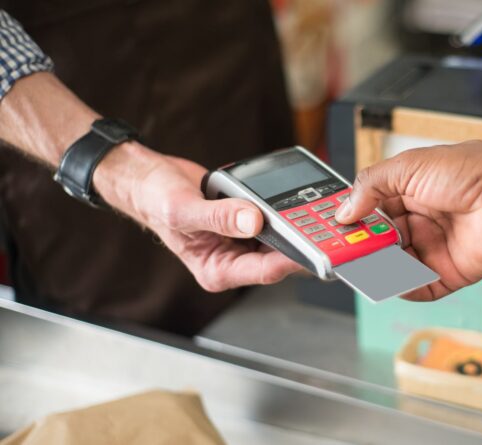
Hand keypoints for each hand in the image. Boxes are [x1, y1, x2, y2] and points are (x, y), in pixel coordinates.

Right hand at [94, 143, 302, 291]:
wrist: (152, 180)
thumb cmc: (156, 201)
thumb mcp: (184, 209)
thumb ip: (219, 217)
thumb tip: (253, 220)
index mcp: (217, 270)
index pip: (262, 271)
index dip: (289, 260)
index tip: (311, 248)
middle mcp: (233, 259)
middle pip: (277, 257)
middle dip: (299, 244)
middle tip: (325, 229)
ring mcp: (242, 241)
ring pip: (279, 238)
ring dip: (295, 227)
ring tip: (317, 215)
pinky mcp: (248, 222)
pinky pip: (272, 219)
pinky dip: (284, 211)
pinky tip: (297, 201)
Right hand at [335, 141, 481, 300]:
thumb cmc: (470, 172)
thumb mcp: (408, 167)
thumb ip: (371, 185)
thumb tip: (345, 210)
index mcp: (409, 193)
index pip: (370, 211)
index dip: (351, 221)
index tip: (331, 230)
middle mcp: (421, 221)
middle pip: (380, 242)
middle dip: (360, 248)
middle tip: (341, 254)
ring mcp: (435, 248)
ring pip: (395, 266)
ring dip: (377, 269)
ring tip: (362, 268)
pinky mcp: (450, 273)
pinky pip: (420, 288)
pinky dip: (403, 289)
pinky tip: (391, 283)